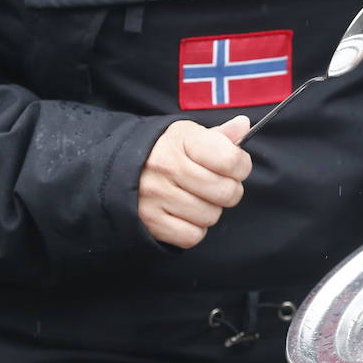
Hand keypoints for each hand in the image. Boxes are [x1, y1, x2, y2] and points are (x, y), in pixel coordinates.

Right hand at [138, 116, 252, 248]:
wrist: (118, 169)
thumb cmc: (165, 152)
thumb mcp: (188, 135)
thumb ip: (220, 135)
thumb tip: (244, 126)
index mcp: (181, 139)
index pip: (230, 160)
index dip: (241, 166)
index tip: (235, 166)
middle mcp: (167, 166)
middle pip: (226, 192)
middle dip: (230, 191)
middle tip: (218, 186)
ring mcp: (156, 195)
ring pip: (210, 216)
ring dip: (210, 210)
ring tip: (197, 198)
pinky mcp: (150, 221)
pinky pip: (192, 236)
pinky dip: (194, 229)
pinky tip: (186, 214)